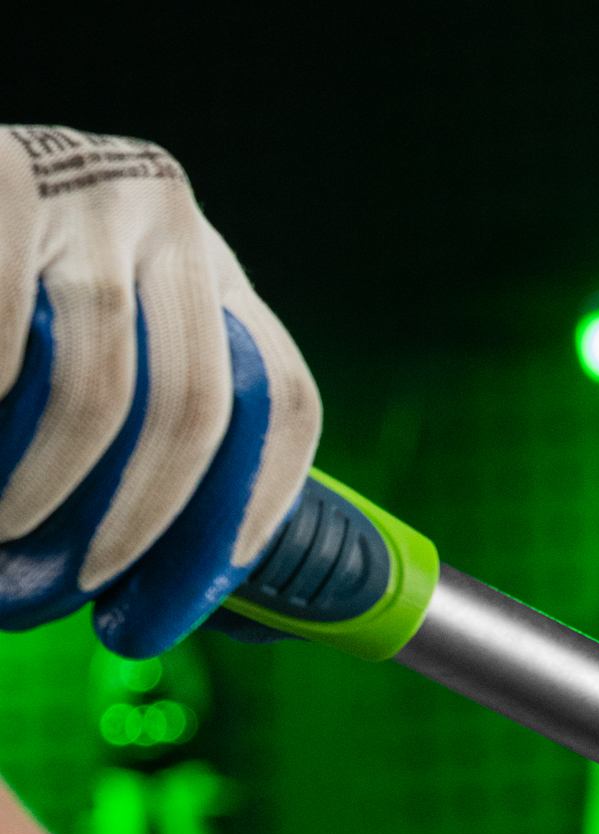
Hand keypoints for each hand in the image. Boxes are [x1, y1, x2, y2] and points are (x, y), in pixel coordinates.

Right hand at [0, 126, 319, 657]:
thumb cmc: (13, 301)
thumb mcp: (101, 345)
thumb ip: (154, 432)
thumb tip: (224, 606)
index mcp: (218, 278)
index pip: (284, 399)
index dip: (258, 507)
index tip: (204, 587)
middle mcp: (175, 224)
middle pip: (199, 410)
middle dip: (139, 524)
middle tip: (80, 590)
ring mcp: (91, 191)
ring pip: (99, 390)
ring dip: (45, 491)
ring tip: (2, 537)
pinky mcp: (6, 176)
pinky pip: (7, 338)